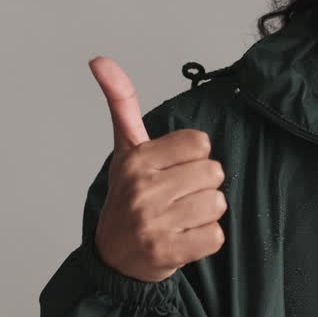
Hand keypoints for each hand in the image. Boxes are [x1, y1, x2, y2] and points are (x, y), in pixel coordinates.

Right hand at [88, 56, 226, 282]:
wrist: (113, 257)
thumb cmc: (127, 196)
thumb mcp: (125, 148)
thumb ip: (122, 101)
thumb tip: (100, 59)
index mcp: (137, 160)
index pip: (200, 143)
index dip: (194, 156)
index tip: (173, 169)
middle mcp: (143, 190)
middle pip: (214, 172)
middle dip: (201, 185)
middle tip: (176, 197)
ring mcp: (155, 223)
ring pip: (217, 203)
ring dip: (205, 213)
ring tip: (179, 218)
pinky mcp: (169, 252)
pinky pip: (216, 236)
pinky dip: (205, 239)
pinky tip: (183, 238)